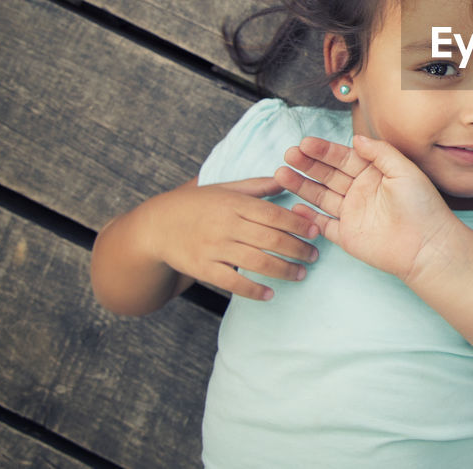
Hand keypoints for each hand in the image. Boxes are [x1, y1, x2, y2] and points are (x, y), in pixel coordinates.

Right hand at [146, 177, 319, 300]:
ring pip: (256, 262)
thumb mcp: (225, 189)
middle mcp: (226, 225)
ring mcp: (214, 249)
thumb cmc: (197, 204)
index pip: (273, 214)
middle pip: (270, 240)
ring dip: (283, 271)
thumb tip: (287, 178)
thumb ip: (257, 186)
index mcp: (234, 204)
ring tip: (300, 274)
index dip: (297, 224)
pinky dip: (253, 290)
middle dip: (298, 249)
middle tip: (314, 255)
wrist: (156, 226)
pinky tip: (269, 294)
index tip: (316, 231)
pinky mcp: (203, 269)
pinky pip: (232, 283)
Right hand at [276, 135, 456, 282]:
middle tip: (289, 155)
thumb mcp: (404, 170)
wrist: (427, 246)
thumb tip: (356, 138)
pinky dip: (308, 217)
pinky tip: (294, 206)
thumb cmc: (422, 206)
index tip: (305, 143)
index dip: (324, 151)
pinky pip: (323, 225)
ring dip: (302, 186)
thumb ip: (380, 152)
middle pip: (328, 175)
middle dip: (308, 165)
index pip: (343, 158)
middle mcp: (360, 191)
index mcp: (373, 173)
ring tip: (281, 174)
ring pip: (321, 196)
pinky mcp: (347, 236)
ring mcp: (352, 213)